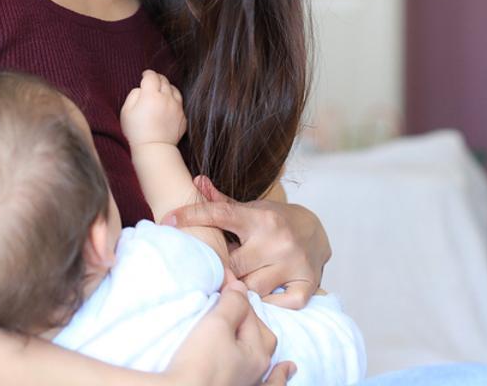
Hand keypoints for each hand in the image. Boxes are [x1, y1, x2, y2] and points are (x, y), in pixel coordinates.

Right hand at [120, 70, 186, 146]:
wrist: (153, 149)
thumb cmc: (136, 132)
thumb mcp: (126, 111)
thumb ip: (134, 95)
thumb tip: (142, 89)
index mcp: (151, 95)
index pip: (151, 76)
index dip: (147, 74)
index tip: (144, 75)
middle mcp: (167, 99)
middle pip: (164, 80)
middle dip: (157, 78)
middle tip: (152, 81)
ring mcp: (177, 108)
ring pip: (174, 90)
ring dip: (167, 87)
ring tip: (161, 91)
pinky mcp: (183, 117)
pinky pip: (179, 103)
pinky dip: (173, 101)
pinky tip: (167, 106)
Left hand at [163, 176, 330, 308]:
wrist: (318, 232)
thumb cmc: (275, 221)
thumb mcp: (252, 208)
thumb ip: (222, 202)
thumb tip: (196, 181)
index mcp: (260, 218)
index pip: (221, 213)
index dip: (192, 216)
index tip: (168, 220)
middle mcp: (277, 239)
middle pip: (233, 263)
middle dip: (220, 269)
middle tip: (215, 270)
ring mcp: (293, 263)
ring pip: (252, 288)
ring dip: (241, 288)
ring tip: (238, 282)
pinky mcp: (307, 284)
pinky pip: (281, 304)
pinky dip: (269, 305)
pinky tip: (263, 297)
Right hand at [164, 280, 295, 385]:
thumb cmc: (200, 364)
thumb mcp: (216, 325)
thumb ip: (232, 304)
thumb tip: (240, 288)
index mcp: (258, 351)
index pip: (250, 313)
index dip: (236, 294)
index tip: (223, 278)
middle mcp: (258, 369)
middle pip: (258, 334)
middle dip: (245, 315)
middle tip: (224, 301)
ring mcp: (249, 383)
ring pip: (261, 356)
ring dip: (257, 337)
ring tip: (247, 325)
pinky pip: (268, 384)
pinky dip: (278, 376)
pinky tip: (287, 368)